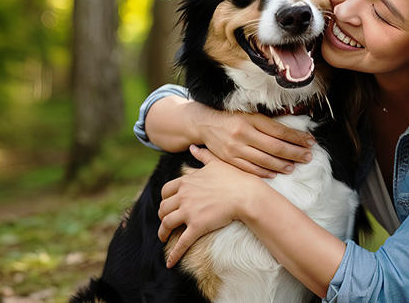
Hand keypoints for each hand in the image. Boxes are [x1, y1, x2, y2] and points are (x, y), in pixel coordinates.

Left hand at [157, 145, 265, 267]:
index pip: (166, 191)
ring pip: (167, 223)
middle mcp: (184, 196)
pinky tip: (169, 262)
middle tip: (165, 223)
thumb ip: (202, 156)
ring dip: (162, 232)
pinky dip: (173, 254)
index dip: (164, 199)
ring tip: (163, 238)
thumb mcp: (216, 163)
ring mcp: (189, 212)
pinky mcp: (197, 226)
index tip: (167, 205)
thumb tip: (193, 147)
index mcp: (187, 181)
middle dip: (162, 216)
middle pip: (163, 208)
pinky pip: (181, 242)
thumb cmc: (235, 178)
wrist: (247, 194)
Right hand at [193, 104, 315, 177]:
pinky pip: (250, 169)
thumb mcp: (250, 114)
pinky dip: (265, 172)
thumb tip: (293, 132)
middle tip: (308, 156)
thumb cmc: (233, 118)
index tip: (310, 141)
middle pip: (274, 146)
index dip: (297, 137)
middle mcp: (243, 133)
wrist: (206, 124)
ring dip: (282, 164)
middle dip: (294, 153)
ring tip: (294, 166)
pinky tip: (276, 173)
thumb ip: (268, 123)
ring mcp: (235, 148)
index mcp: (251, 119)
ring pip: (264, 160)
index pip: (279, 130)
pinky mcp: (229, 159)